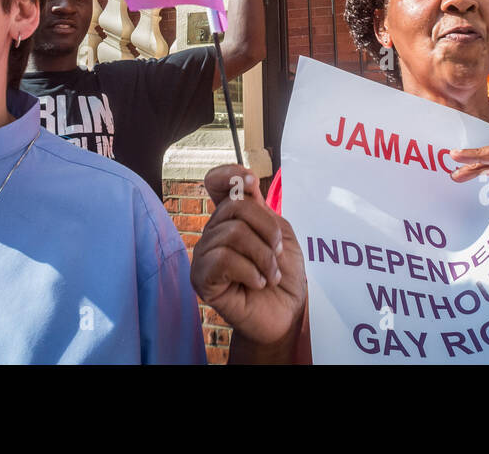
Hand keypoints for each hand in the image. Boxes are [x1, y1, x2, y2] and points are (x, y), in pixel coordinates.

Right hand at [190, 165, 305, 346]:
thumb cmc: (284, 275)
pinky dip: (250, 271)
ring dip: (263, 256)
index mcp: (232, 217)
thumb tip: (243, 185)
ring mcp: (205, 254)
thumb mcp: (281, 234)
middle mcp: (214, 232)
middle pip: (235, 207)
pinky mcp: (201, 278)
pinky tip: (257, 283)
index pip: (216, 182)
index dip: (229, 174)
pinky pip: (223, 259)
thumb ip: (262, 208)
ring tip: (269, 275)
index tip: (251, 183)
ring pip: (233, 233)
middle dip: (268, 230)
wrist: (287, 313)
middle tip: (276, 254)